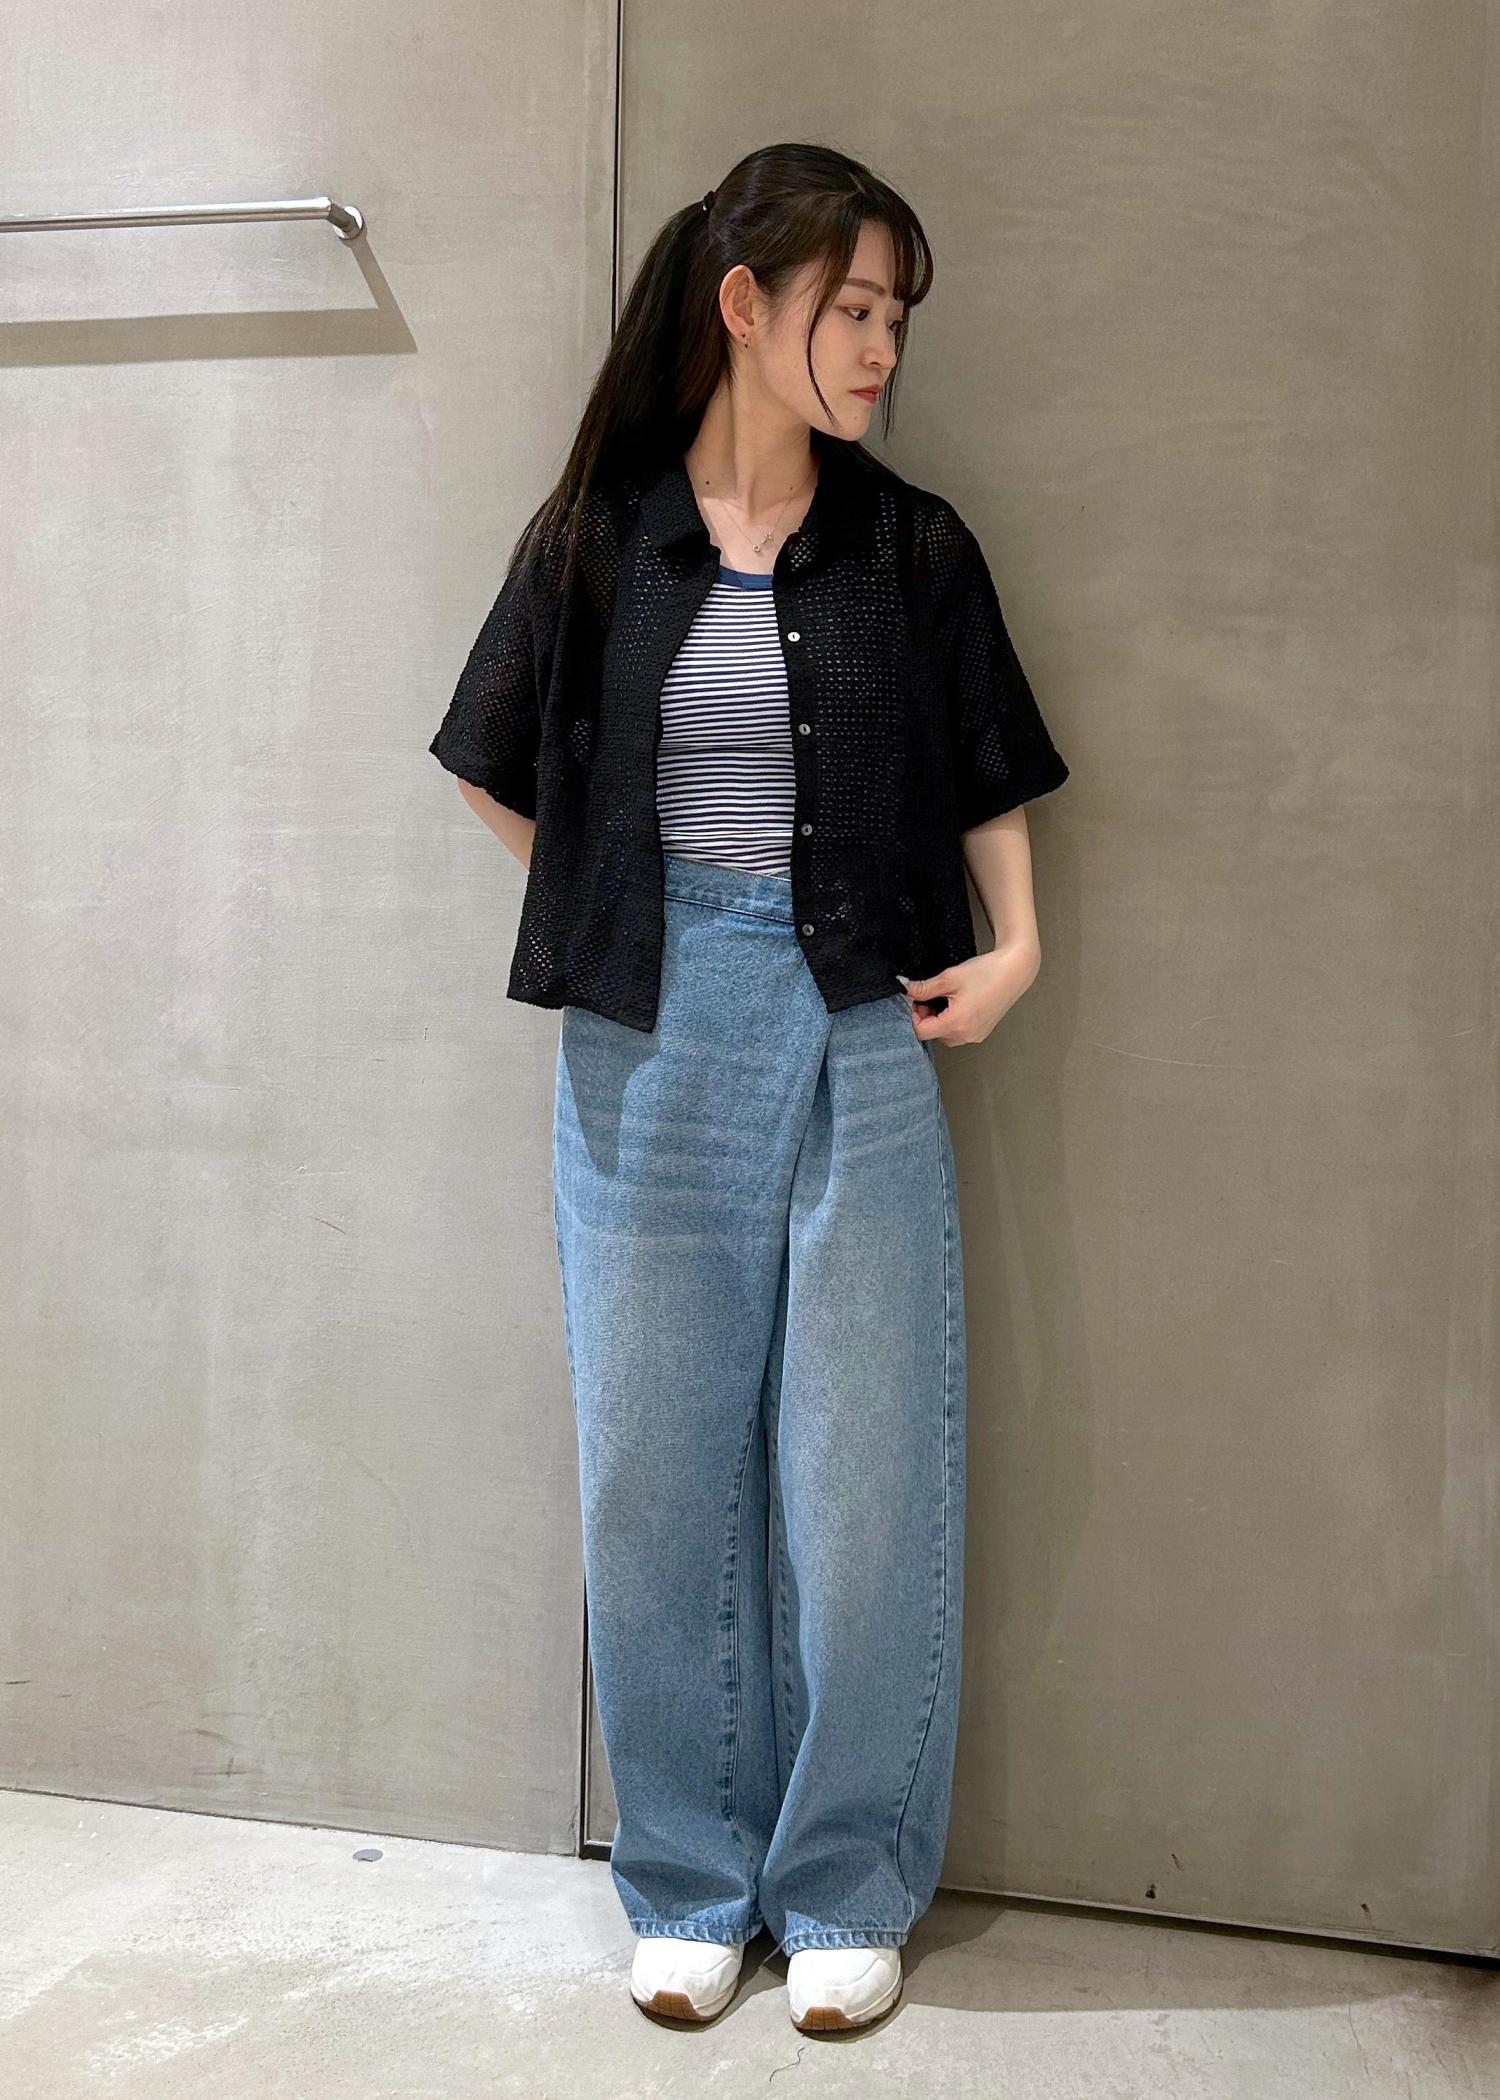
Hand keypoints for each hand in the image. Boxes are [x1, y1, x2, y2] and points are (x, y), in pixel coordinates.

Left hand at [898, 941, 1040, 1046]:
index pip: (920, 1031)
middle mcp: (966, 1035)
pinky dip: (952, 1021)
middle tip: (929, 995)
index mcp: (956, 1023)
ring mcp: (975, 1036)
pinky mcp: (981, 1032)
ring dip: (938, 1020)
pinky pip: (958, 1033)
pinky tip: (957, 1004)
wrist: (1014, 971)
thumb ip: (924, 988)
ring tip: (945, 998)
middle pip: (932, 1034)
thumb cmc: (987, 972)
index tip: (915, 1000)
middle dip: (925, 1016)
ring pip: (944, 1035)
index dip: (913, 1015)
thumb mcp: (949, 977)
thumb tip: (906, 989)